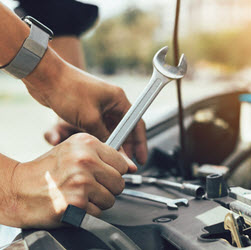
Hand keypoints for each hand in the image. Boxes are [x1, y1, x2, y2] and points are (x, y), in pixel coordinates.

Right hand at [9, 133, 133, 227]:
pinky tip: (72, 203)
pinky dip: (88, 212)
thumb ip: (104, 156)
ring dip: (98, 201)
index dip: (113, 172)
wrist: (18, 189)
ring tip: (78, 194)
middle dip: (106, 188)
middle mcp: (86, 160)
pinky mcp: (78, 203)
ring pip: (112, 199)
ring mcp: (82, 182)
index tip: (101, 174)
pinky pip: (99, 212)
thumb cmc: (47, 171)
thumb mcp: (74, 151)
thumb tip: (133, 167)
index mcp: (87, 144)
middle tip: (87, 186)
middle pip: (120, 182)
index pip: (122, 162)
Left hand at [23, 55, 147, 164]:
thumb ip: (104, 136)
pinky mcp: (89, 108)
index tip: (141, 158)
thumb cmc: (68, 91)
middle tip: (127, 162)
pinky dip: (102, 137)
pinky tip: (100, 148)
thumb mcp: (89, 119)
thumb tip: (113, 151)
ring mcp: (100, 104)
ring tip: (114, 158)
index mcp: (119, 99)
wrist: (45, 77)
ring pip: (112, 128)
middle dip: (127, 145)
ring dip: (114, 142)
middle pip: (126, 127)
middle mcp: (112, 101)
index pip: (136, 123)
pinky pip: (100, 126)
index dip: (140, 143)